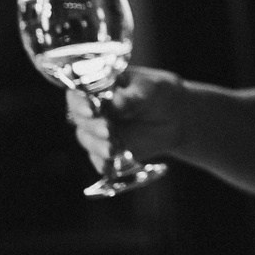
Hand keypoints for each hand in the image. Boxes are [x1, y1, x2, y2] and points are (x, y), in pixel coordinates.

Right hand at [67, 66, 188, 171]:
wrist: (176, 117)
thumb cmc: (158, 94)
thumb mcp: (148, 90)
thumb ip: (130, 98)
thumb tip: (113, 103)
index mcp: (97, 87)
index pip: (78, 93)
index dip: (80, 102)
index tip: (91, 110)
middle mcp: (92, 108)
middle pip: (80, 118)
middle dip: (92, 126)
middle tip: (107, 131)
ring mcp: (98, 130)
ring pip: (87, 139)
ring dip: (97, 146)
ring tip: (112, 150)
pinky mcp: (106, 149)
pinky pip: (98, 159)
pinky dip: (102, 164)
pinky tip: (109, 167)